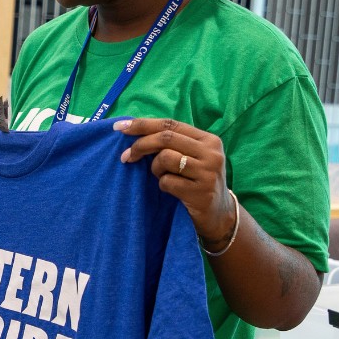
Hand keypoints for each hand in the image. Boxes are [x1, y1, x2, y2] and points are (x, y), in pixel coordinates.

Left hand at [114, 117, 235, 250]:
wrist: (219, 215)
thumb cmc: (196, 182)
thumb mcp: (190, 158)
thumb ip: (171, 144)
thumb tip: (132, 130)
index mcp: (208, 139)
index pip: (170, 124)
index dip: (143, 124)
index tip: (120, 127)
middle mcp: (211, 153)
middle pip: (166, 138)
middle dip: (140, 145)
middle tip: (126, 157)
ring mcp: (208, 172)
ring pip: (165, 158)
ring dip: (155, 169)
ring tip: (161, 176)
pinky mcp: (201, 192)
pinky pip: (167, 182)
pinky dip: (163, 185)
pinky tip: (172, 190)